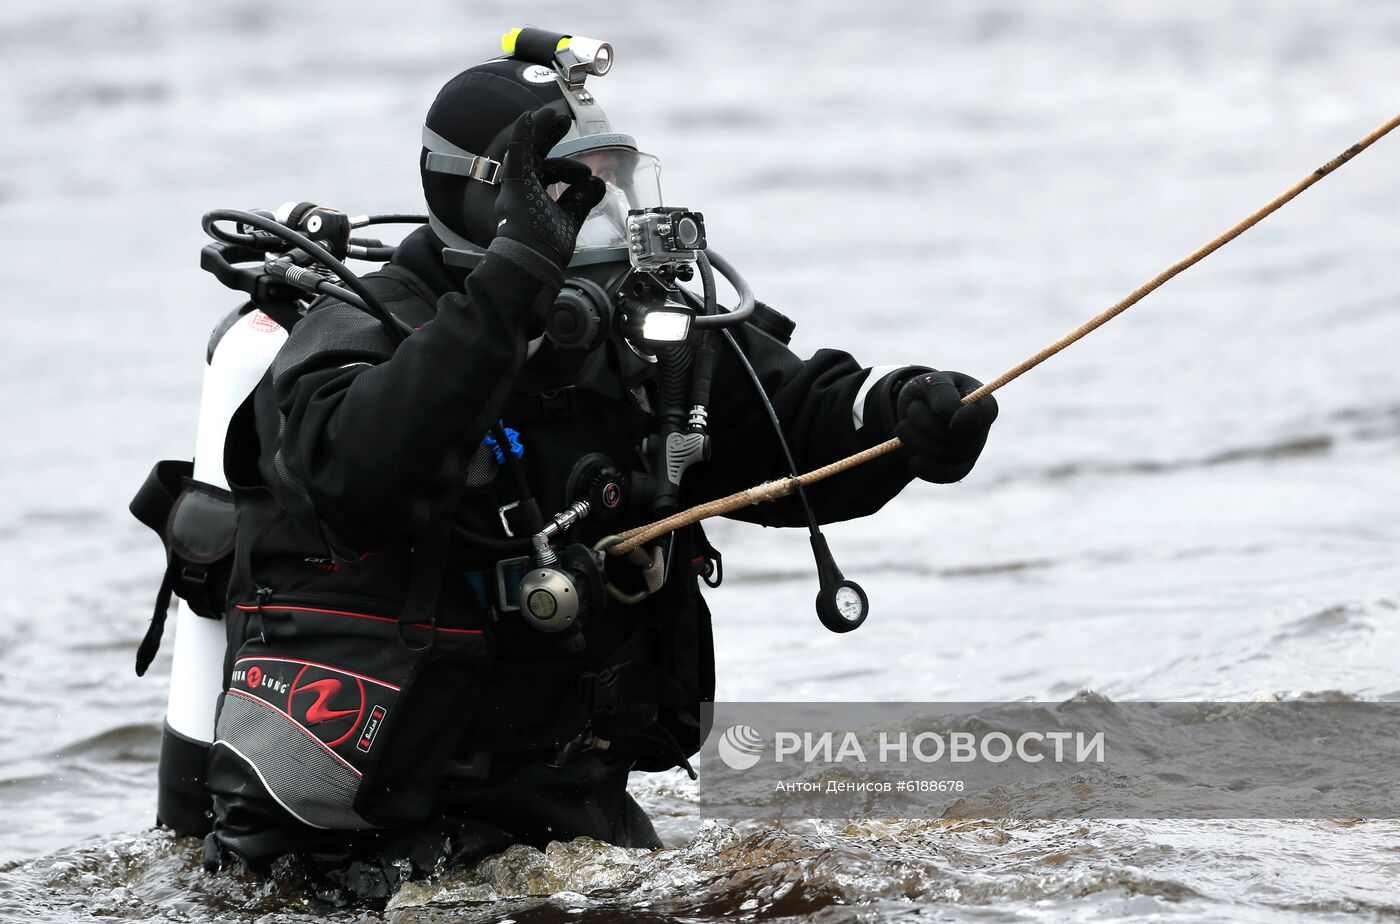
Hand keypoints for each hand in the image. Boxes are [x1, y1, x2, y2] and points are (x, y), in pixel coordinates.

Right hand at [493, 108, 605, 268]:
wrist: (533, 261)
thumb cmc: (546, 248)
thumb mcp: (570, 219)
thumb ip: (581, 201)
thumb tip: (598, 183)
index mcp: (534, 200)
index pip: (549, 175)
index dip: (567, 169)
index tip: (586, 172)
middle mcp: (523, 192)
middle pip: (537, 157)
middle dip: (550, 138)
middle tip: (564, 120)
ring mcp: (517, 187)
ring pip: (526, 150)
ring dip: (540, 130)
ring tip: (554, 113)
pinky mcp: (514, 184)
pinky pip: (517, 154)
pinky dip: (523, 135)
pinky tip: (529, 117)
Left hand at [895, 371, 997, 482]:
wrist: (915, 413)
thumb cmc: (928, 393)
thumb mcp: (930, 382)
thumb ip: (941, 391)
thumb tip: (949, 410)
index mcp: (981, 402)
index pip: (985, 413)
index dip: (968, 418)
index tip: (946, 415)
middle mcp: (980, 430)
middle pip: (960, 437)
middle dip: (928, 425)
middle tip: (911, 411)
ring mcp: (971, 452)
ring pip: (948, 456)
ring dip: (919, 442)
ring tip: (903, 428)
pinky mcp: (957, 469)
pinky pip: (946, 475)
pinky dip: (927, 469)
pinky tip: (912, 462)